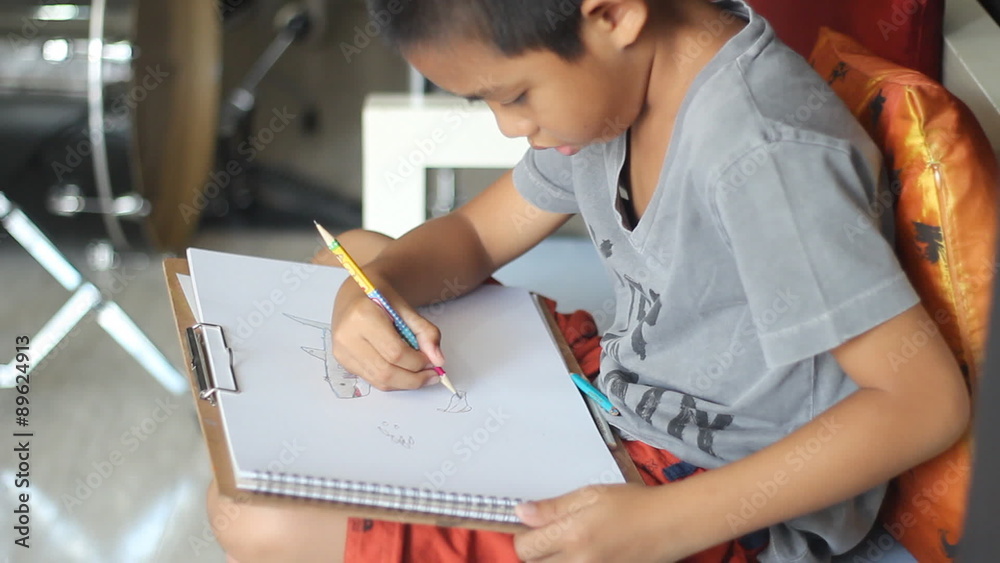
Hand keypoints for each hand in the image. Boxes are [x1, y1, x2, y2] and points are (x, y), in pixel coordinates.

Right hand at [330, 276, 444, 390]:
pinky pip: (372, 380)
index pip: (396, 352)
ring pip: (379, 380)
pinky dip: (392, 381)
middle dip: (414, 379)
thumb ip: (425, 332)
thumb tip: (438, 360)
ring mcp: (342, 350)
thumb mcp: (406, 307)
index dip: (418, 362)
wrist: (355, 291)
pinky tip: (404, 373)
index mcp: (363, 316)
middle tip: (432, 374)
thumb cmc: (380, 296)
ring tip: (422, 376)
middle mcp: (347, 336)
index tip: (434, 361)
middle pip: (386, 371)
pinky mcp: (342, 360)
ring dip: (405, 383)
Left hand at [514, 484, 680, 562]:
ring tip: (569, 547)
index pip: (526, 547)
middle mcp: (579, 562)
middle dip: (537, 552)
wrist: (671, 524)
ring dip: (553, 562)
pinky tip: (583, 556)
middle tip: (551, 537)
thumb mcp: (590, 495)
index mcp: (573, 535)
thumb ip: (553, 507)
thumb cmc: (634, 504)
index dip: (525, 535)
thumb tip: (521, 513)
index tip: (534, 527)